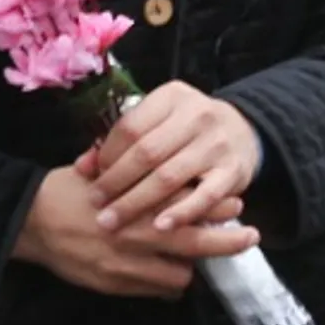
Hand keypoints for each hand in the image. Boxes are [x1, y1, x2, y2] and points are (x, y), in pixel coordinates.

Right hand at [13, 165, 246, 298]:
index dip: (216, 205)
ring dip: (192, 265)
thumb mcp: (103, 171)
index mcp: (133, 199)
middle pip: (194, 242)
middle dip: (226, 241)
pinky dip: (169, 283)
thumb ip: (138, 174)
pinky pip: (157, 291)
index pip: (187, 203)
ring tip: (197, 255)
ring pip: (180, 274)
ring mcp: (124, 263)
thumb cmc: (67, 190)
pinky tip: (172, 272)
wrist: (27, 223)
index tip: (235, 203)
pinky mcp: (114, 284)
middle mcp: (133, 233)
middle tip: (249, 237)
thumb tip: (175, 171)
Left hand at [77, 80, 263, 239]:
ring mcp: (217, 143)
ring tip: (113, 222)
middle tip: (96, 207)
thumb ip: (120, 142)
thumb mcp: (158, 123)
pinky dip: (181, 213)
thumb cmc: (186, 131)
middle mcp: (198, 115)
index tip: (93, 178)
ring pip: (169, 176)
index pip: (130, 127)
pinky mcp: (234, 170)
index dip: (107, 156)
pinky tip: (160, 227)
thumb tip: (81, 167)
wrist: (242, 132)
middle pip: (146, 152)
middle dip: (116, 183)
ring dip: (138, 202)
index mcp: (172, 97)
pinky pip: (205, 196)